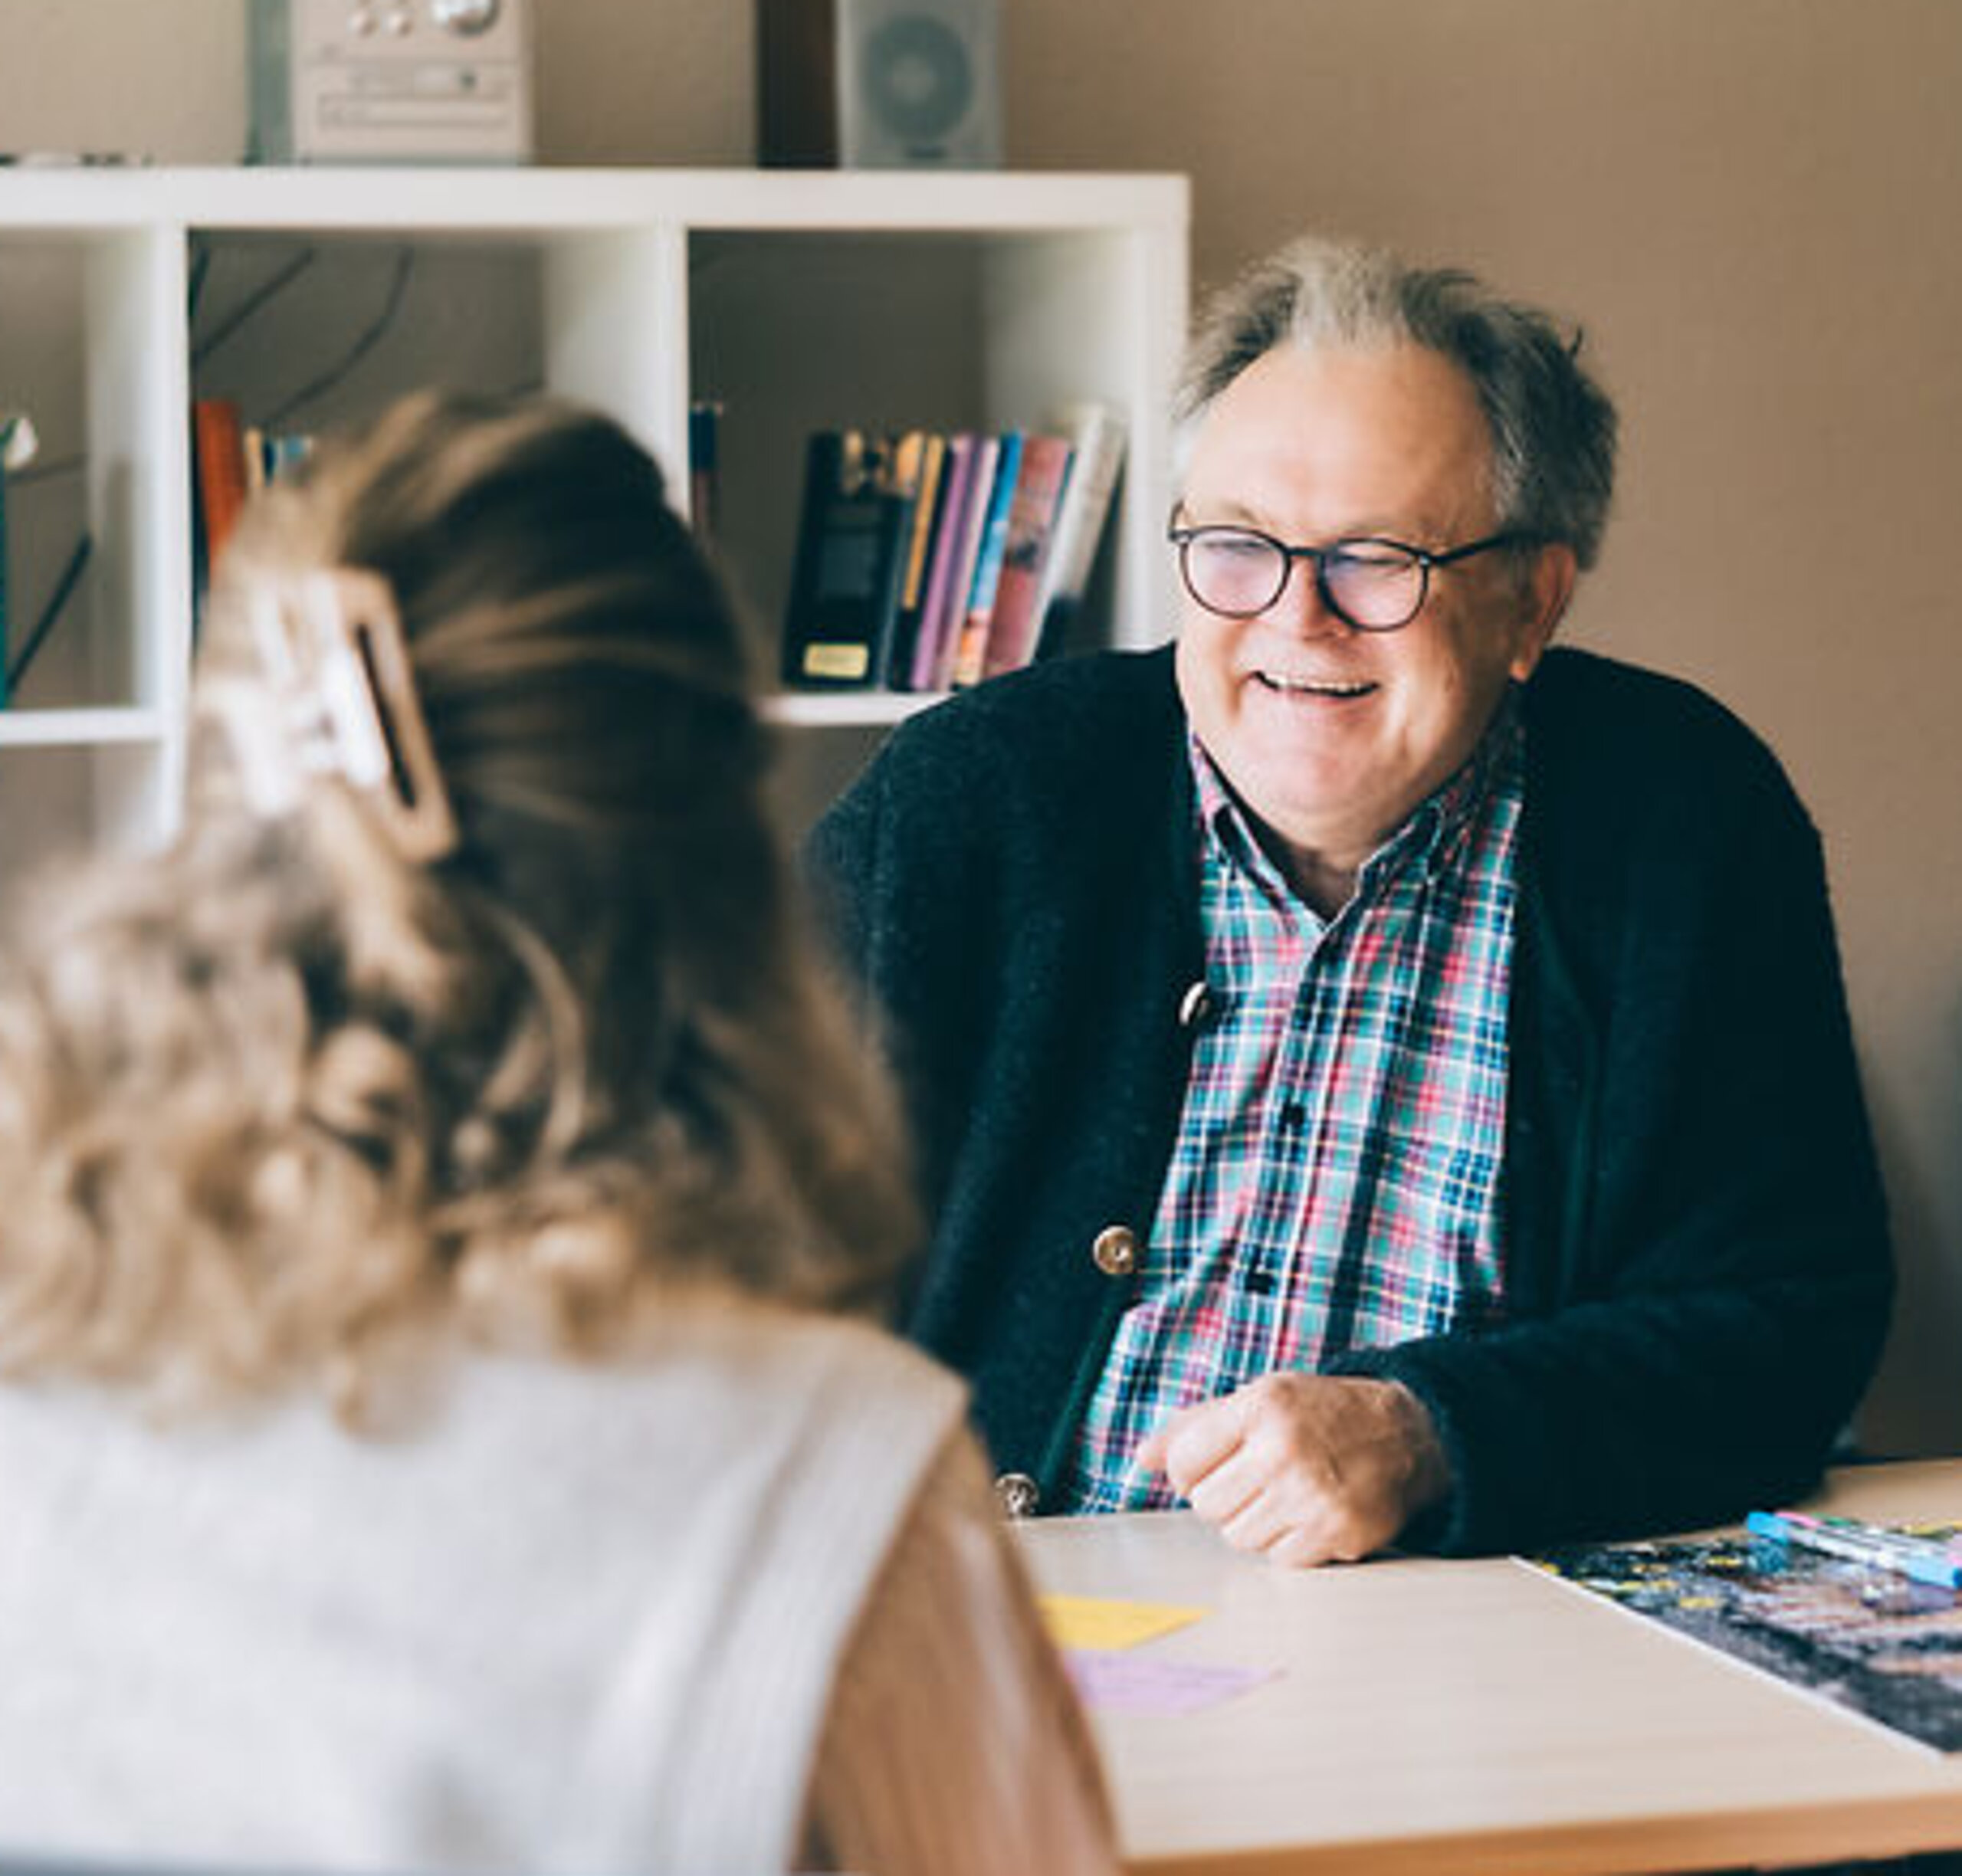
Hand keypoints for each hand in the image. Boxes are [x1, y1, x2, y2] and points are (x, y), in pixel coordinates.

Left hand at [1135, 1372, 1450, 1567]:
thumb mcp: (1260, 1398)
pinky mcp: (1338, 1533)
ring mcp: (1312, 1495)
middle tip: (1256, 1480)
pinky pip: (1279, 1560)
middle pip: (1207, 1507)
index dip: (1191, 1470)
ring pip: (1238, 1538)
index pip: (1183, 1462)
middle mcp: (1284, 1450)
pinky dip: (1288, 1544)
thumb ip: (1196, 1426)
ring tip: (1284, 1495)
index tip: (1214, 1465)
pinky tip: (1307, 1515)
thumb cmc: (1321, 1414)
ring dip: (1255, 1523)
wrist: (1405, 1433)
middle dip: (1224, 1498)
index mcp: (1260, 1407)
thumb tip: (1142, 1458)